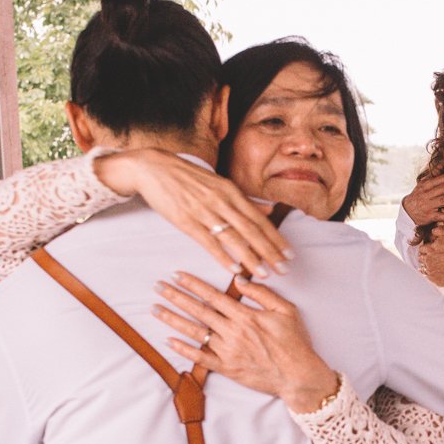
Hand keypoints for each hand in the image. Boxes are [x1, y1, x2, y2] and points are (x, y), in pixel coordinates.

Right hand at [96, 148, 293, 277]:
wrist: (154, 168)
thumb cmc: (188, 177)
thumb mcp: (219, 183)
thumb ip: (245, 200)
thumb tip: (270, 210)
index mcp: (231, 191)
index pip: (260, 219)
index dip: (276, 238)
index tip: (289, 254)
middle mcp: (221, 200)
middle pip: (252, 230)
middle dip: (270, 252)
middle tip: (285, 270)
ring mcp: (204, 211)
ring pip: (234, 238)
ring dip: (251, 258)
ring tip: (265, 274)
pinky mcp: (186, 221)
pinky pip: (209, 243)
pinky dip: (224, 257)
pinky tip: (235, 270)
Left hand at [154, 274, 338, 412]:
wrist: (298, 376)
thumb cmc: (295, 342)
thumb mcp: (286, 310)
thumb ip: (261, 294)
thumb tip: (239, 280)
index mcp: (245, 316)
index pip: (213, 296)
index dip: (193, 284)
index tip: (177, 275)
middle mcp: (233, 332)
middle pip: (198, 311)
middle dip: (176, 297)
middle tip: (158, 287)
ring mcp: (228, 351)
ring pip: (195, 332)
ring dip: (173, 319)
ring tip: (156, 309)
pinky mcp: (227, 369)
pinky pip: (200, 358)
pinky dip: (183, 350)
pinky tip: (169, 341)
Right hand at [402, 166, 443, 229]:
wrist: (407, 211)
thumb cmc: (419, 195)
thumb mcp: (423, 184)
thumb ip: (434, 175)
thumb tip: (442, 164)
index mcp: (428, 184)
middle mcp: (428, 194)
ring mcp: (428, 205)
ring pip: (442, 200)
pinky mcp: (428, 216)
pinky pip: (438, 216)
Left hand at [417, 225, 443, 286]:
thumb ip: (439, 230)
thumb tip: (432, 231)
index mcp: (430, 249)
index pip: (422, 248)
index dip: (427, 249)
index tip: (432, 250)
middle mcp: (428, 260)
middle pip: (421, 258)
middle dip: (426, 257)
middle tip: (434, 258)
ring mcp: (430, 270)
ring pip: (424, 268)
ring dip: (428, 266)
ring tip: (437, 265)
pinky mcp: (434, 279)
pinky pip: (428, 277)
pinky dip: (431, 275)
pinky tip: (438, 272)